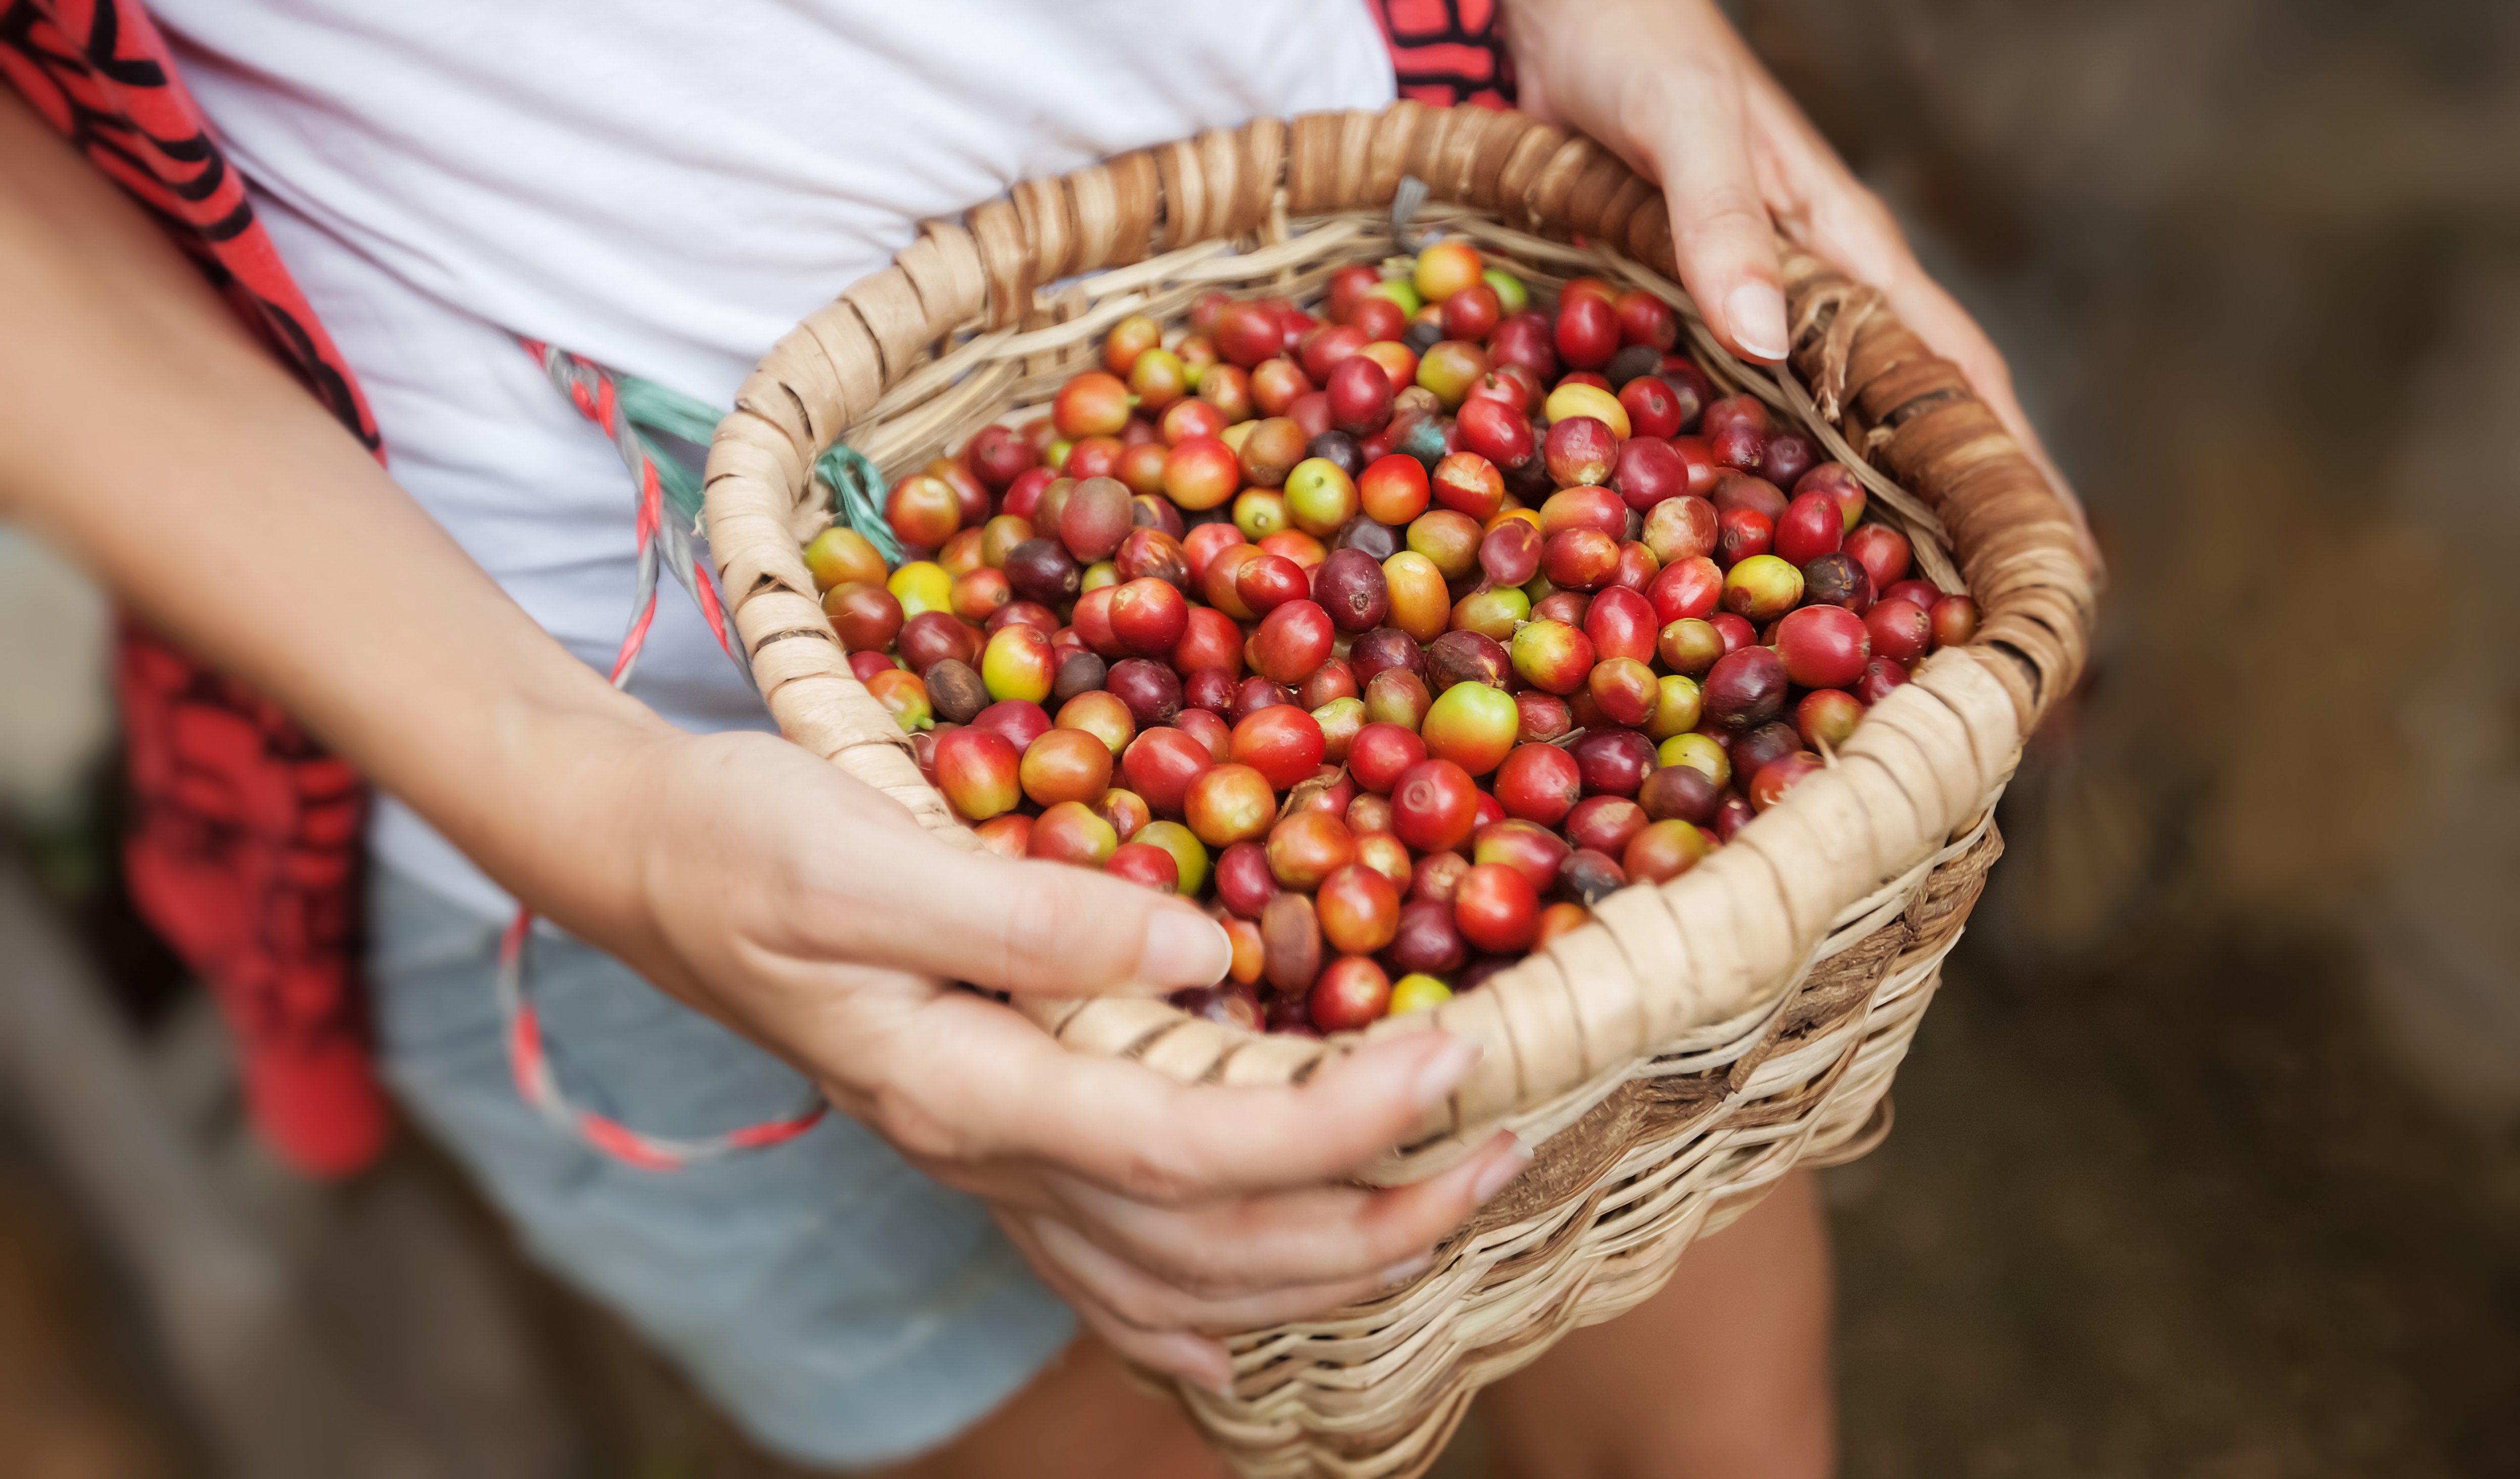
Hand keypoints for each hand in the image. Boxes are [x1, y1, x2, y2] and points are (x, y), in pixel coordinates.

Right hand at [0, 95, 1531, 1396]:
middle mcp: (984, 1152)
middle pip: (1211, 1241)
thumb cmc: (740, 835)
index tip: (1462, 1059)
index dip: (1341, 1121)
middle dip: (1373, 1212)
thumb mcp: (867, 848)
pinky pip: (1097, 1268)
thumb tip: (1205, 952)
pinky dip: (1189, 1312)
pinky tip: (1243, 1337)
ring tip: (1444, 1211)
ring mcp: (980, 1161)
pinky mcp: (979, 1134)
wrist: (635, 859)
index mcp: (967, 1086)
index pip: (1195, 1145)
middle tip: (1511, 1142)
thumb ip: (1031, 914)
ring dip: (1318, 1264)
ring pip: (1172, 1278)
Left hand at [1502, 0, 2097, 564]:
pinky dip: (1769, 470)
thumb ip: (1720, 222)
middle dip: (1956, 520)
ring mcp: (1761, 303)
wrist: (1577, 4)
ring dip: (1868, 511)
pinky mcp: (1697, 309)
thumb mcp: (1679, 127)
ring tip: (1890, 619)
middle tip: (1979, 636)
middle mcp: (1819, 289)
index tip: (2053, 563)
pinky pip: (1750, 405)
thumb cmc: (1638, 46)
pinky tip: (1752, 535)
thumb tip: (1767, 338)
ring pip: (1836, 424)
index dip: (2008, 467)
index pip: (1955, 374)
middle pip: (1911, 420)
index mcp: (1848, 251)